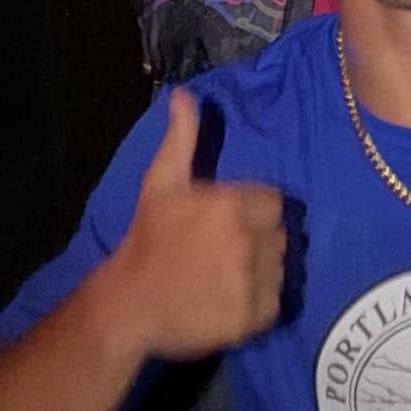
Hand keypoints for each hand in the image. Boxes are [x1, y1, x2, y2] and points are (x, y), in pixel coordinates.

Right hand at [116, 89, 285, 361]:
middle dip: (260, 238)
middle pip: (279, 234)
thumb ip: (181, 136)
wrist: (130, 303)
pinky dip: (261, 301)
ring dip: (263, 269)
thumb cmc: (148, 237)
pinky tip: (232, 297)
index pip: (274, 202)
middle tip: (226, 249)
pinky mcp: (252, 318)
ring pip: (280, 267)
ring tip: (229, 273)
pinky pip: (275, 301)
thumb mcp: (162, 181)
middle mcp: (248, 242)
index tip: (230, 221)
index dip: (254, 210)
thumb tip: (183, 92)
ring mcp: (251, 283)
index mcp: (233, 205)